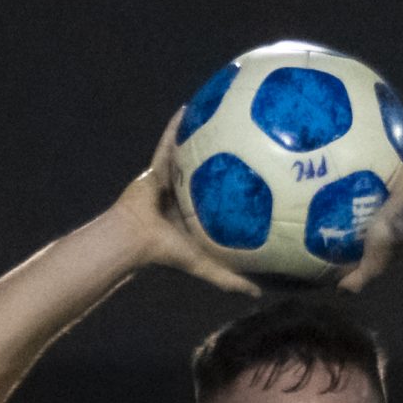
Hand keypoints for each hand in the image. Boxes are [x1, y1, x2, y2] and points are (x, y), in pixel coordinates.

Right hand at [110, 113, 263, 294]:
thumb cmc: (169, 252)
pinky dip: (177, 126)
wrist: (135, 238)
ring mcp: (172, 178)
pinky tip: (190, 107)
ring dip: (204, 134)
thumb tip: (261, 295)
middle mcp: (188, 195)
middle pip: (213, 171)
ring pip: (192, 152)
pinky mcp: (156, 166)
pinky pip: (169, 141)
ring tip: (223, 113)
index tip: (267, 176)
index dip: (244, 189)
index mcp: (200, 216)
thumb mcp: (207, 266)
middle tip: (251, 138)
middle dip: (229, 156)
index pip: (225, 201)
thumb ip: (232, 279)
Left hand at [340, 110, 402, 292]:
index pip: (389, 201)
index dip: (380, 192)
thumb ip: (358, 274)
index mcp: (402, 214)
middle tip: (373, 149)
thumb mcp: (373, 259)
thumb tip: (341, 289)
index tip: (366, 184)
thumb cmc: (396, 238)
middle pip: (400, 173)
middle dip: (390, 162)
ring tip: (388, 123)